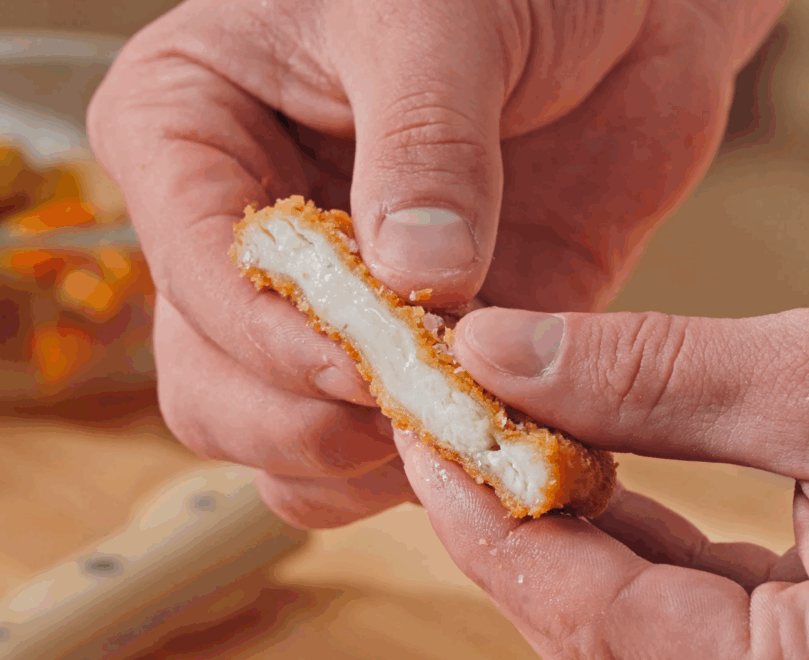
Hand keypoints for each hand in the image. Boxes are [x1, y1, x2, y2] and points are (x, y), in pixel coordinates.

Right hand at [87, 0, 783, 526]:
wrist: (619, 7)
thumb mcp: (439, 20)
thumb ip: (423, 144)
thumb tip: (415, 276)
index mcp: (190, 131)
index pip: (192, 267)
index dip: (268, 335)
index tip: (363, 361)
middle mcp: (239, 238)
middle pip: (214, 388)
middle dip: (305, 420)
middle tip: (410, 411)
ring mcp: (327, 308)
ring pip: (286, 445)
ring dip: (363, 465)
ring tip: (457, 428)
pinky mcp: (418, 352)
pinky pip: (390, 453)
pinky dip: (436, 465)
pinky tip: (494, 436)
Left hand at [398, 229, 808, 659]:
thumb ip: (656, 378)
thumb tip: (503, 353)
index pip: (596, 619)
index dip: (490, 515)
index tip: (425, 424)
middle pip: (605, 632)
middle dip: (515, 521)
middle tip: (447, 419)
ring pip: (640, 620)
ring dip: (564, 521)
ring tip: (500, 425)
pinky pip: (694, 599)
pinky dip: (630, 526)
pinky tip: (585, 457)